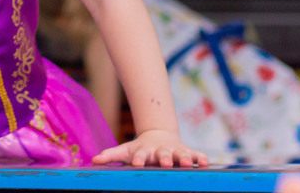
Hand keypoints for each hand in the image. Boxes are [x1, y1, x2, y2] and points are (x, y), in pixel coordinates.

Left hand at [93, 129, 208, 167]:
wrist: (158, 136)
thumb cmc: (140, 149)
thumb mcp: (125, 150)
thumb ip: (111, 155)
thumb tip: (94, 160)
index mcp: (145, 151)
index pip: (140, 155)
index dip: (138, 159)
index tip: (137, 163)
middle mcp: (161, 151)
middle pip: (162, 154)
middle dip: (163, 158)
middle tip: (164, 162)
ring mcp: (175, 151)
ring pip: (180, 154)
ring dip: (184, 158)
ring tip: (187, 163)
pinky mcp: (187, 152)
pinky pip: (196, 155)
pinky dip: (200, 157)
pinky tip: (206, 162)